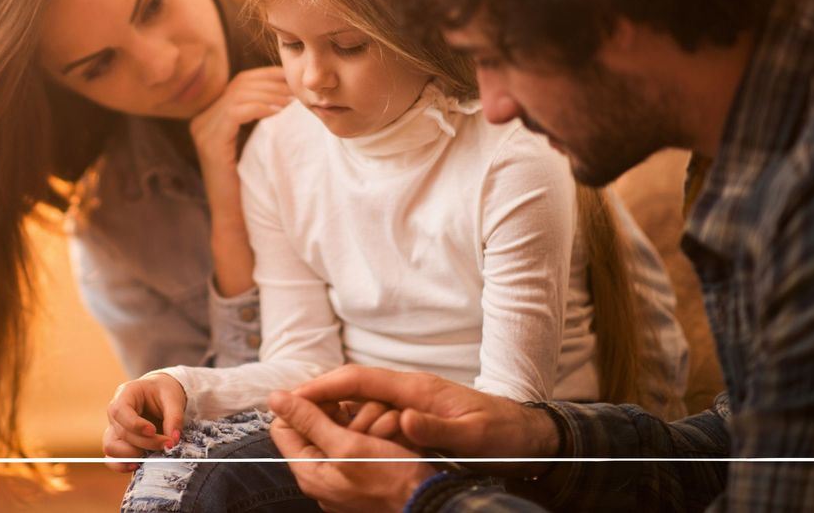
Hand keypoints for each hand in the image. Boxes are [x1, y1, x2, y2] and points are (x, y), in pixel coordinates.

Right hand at [103, 373, 186, 471]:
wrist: (161, 394)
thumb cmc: (164, 392)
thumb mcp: (173, 397)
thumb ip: (175, 417)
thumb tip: (174, 440)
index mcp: (125, 394)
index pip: (120, 411)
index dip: (134, 424)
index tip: (153, 430)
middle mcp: (115, 412)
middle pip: (122, 432)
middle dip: (146, 442)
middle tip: (168, 444)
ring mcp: (114, 429)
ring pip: (111, 447)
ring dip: (132, 455)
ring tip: (154, 454)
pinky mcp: (118, 443)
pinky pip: (111, 459)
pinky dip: (122, 465)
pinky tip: (139, 466)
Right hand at [189, 66, 289, 210]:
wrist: (237, 217)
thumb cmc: (252, 181)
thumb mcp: (255, 142)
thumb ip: (259, 118)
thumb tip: (288, 93)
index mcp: (209, 116)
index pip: (240, 82)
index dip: (267, 76)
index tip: (293, 78)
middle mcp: (201, 120)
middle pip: (239, 85)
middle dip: (272, 83)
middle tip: (297, 90)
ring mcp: (203, 132)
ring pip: (238, 95)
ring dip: (270, 95)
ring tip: (292, 101)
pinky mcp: (210, 144)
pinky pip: (235, 113)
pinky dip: (259, 107)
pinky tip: (278, 112)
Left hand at [269, 389, 437, 512]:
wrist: (428, 504)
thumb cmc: (391, 479)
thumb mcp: (347, 445)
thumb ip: (309, 421)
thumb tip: (275, 398)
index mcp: (309, 470)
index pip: (283, 426)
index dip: (303, 406)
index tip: (332, 399)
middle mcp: (320, 474)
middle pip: (314, 426)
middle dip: (340, 415)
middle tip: (363, 419)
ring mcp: (341, 475)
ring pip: (340, 430)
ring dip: (362, 422)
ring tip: (383, 430)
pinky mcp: (361, 473)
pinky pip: (359, 442)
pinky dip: (373, 432)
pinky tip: (389, 435)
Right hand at [289, 365, 560, 476]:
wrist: (529, 435)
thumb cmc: (505, 435)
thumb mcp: (475, 435)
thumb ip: (438, 427)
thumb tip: (403, 420)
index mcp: (417, 388)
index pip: (358, 378)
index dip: (323, 386)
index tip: (293, 396)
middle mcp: (409, 390)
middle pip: (351, 387)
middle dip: (318, 396)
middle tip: (284, 413)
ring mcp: (411, 401)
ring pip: (360, 401)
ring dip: (332, 409)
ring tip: (301, 425)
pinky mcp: (416, 415)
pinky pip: (373, 413)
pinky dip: (352, 420)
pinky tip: (339, 434)